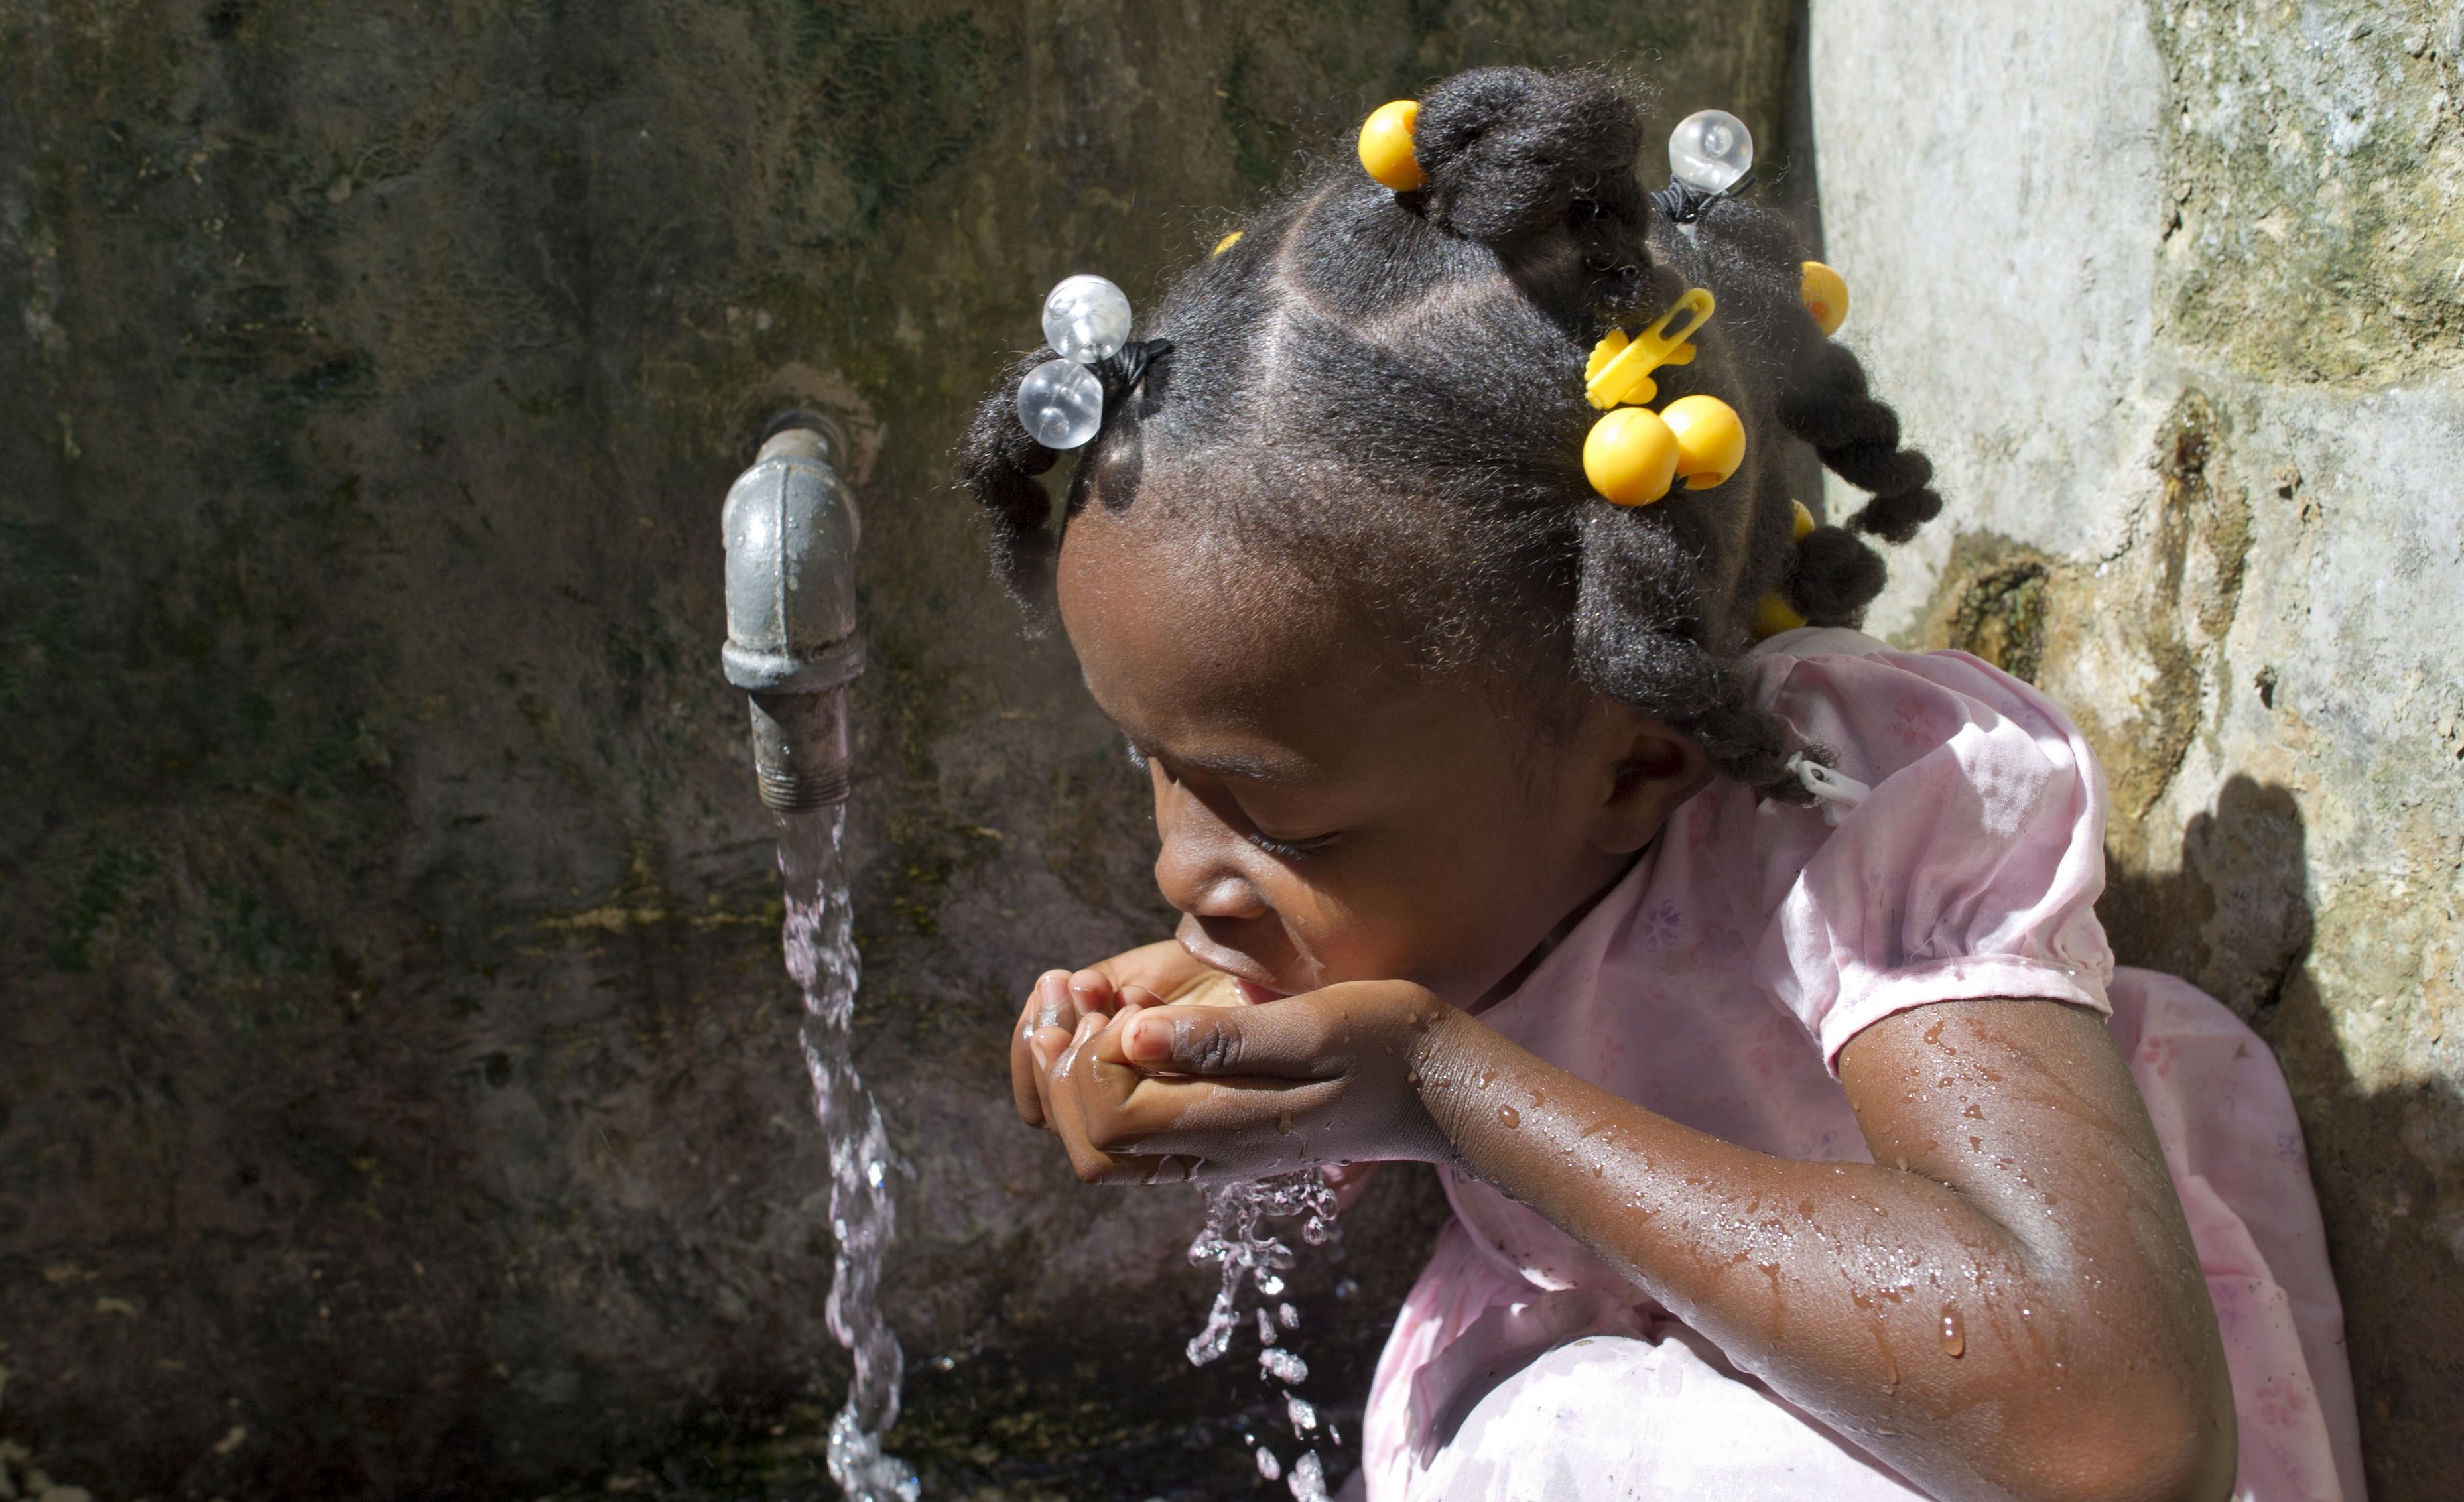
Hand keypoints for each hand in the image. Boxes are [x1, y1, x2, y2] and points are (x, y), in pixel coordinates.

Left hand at [1026, 980, 1458, 1183]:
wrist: (1443, 1086)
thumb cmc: (1388, 1043)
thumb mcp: (1312, 1026)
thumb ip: (1221, 1039)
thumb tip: (1130, 1036)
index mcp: (1227, 1127)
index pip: (1105, 1120)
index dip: (1081, 1061)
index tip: (1098, 996)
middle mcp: (1210, 1153)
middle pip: (1091, 1145)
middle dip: (1057, 1072)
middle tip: (1062, 991)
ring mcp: (1216, 1150)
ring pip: (1110, 1144)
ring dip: (1076, 1075)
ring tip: (1079, 998)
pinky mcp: (1225, 1133)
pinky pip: (1140, 1127)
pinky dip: (1109, 1079)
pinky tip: (1122, 1018)